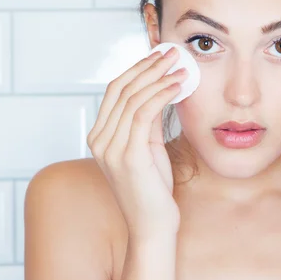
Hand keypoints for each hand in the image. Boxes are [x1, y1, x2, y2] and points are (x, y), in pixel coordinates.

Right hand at [87, 46, 188, 239]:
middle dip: (148, 66)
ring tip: (181, 67)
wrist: (153, 226)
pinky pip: (144, 114)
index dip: (137, 69)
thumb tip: (158, 92)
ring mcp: (111, 148)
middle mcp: (99, 140)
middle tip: (172, 53)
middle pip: (121, 88)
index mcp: (100, 136)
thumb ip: (145, 122)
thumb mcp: (147, 148)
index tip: (159, 56)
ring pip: (133, 98)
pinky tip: (178, 86)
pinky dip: (162, 95)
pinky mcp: (128, 156)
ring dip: (159, 78)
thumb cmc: (153, 189)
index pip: (115, 91)